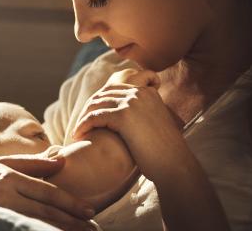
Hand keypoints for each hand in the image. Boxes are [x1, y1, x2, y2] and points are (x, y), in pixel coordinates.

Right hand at [0, 154, 97, 230]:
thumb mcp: (1, 164)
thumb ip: (32, 163)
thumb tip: (62, 157)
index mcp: (9, 176)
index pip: (47, 192)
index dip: (70, 203)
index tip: (89, 212)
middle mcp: (5, 194)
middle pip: (46, 210)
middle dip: (72, 221)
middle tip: (93, 229)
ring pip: (36, 223)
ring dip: (59, 230)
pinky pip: (20, 229)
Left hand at [72, 70, 188, 181]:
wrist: (174, 163)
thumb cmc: (163, 151)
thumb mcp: (153, 124)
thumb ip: (139, 114)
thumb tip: (117, 117)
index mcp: (148, 93)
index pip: (116, 87)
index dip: (101, 100)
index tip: (92, 114)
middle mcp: (140, 92)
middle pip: (103, 94)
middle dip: (90, 108)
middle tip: (82, 123)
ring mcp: (132, 102)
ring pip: (97, 103)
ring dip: (84, 117)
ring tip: (78, 131)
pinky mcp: (124, 115)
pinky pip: (95, 116)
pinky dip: (83, 125)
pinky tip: (78, 135)